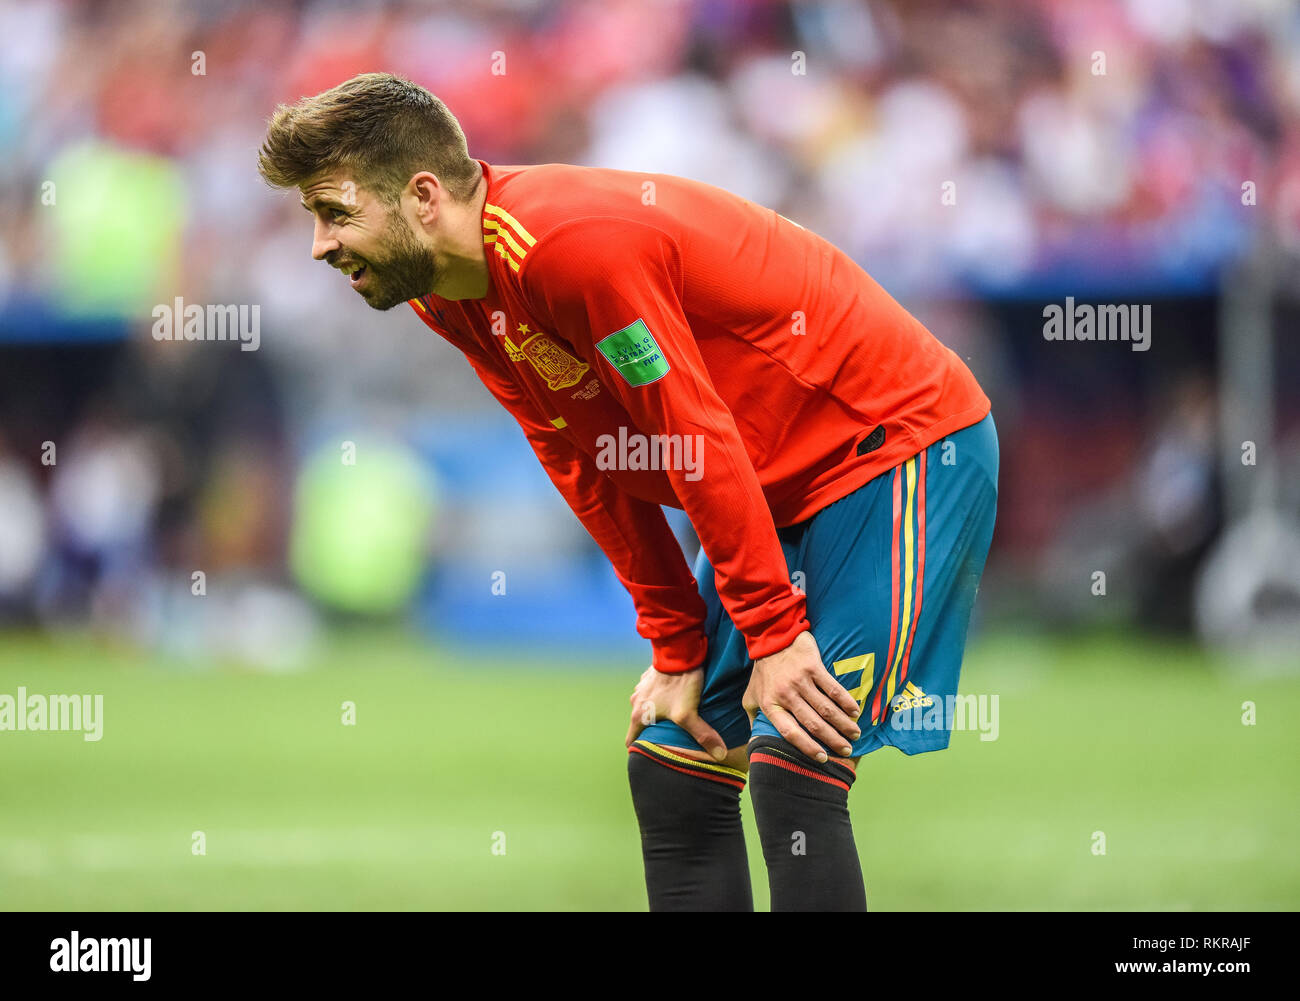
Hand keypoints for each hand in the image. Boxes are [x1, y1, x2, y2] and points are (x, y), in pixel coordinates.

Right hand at [625, 665, 726, 761]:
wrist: (679, 650)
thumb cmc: (680, 683)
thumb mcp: (689, 713)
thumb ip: (702, 735)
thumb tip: (719, 754)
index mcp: (639, 714)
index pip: (632, 741)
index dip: (641, 750)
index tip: (652, 755)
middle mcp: (636, 700)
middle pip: (640, 723)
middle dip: (653, 731)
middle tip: (669, 736)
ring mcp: (641, 686)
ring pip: (647, 705)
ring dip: (657, 710)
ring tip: (675, 715)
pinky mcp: (650, 675)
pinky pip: (653, 691)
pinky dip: (661, 695)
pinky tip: (676, 695)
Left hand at [742, 630, 860, 761]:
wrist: (769, 637)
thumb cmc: (762, 672)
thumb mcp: (750, 696)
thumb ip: (754, 719)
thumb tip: (757, 743)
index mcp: (770, 705)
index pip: (790, 732)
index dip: (807, 748)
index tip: (822, 759)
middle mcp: (786, 695)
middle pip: (813, 723)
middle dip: (833, 740)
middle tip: (847, 750)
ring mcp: (800, 680)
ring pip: (826, 708)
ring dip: (843, 724)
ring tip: (855, 734)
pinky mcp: (812, 666)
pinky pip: (832, 688)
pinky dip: (845, 701)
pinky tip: (855, 711)